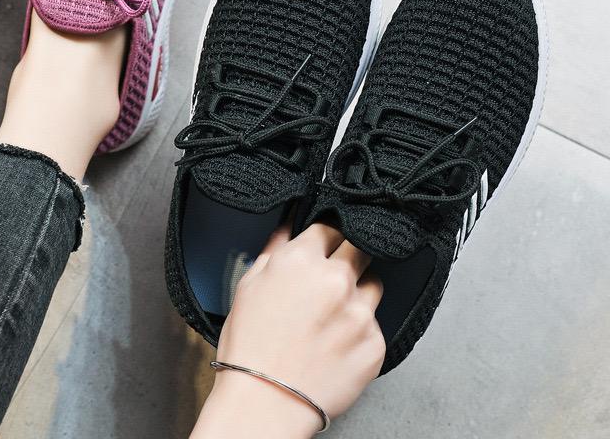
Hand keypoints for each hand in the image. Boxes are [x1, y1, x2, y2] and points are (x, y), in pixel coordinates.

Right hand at [191, 223, 384, 437]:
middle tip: (335, 274)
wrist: (265, 402)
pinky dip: (360, 329)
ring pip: (374, 284)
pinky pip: (375, 324)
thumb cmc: (250, 345)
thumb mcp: (249, 285)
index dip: (326, 236)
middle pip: (360, 247)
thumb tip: (289, 223)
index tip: (325, 246)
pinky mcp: (375, 343)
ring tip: (336, 314)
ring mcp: (359, 312)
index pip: (330, 226)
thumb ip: (275, 248)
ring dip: (359, 291)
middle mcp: (336, 280)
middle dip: (349, 255)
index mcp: (302, 260)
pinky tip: (338, 343)